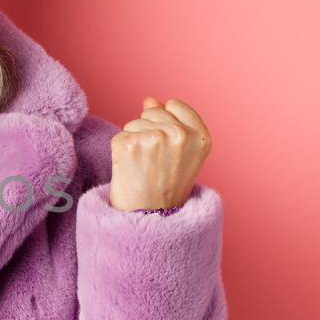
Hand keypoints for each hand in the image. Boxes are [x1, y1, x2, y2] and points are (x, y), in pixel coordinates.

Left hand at [108, 96, 211, 210]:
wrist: (150, 219)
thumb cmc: (166, 187)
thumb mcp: (181, 154)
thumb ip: (170, 123)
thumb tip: (150, 99)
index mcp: (201, 137)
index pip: (174, 105)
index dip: (165, 122)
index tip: (167, 148)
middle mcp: (181, 135)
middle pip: (152, 112)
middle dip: (148, 131)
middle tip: (154, 163)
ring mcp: (155, 139)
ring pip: (134, 123)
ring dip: (133, 142)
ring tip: (143, 168)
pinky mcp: (130, 145)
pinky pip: (119, 137)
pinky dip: (120, 152)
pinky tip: (130, 170)